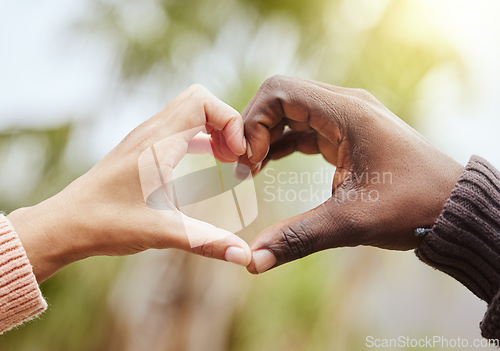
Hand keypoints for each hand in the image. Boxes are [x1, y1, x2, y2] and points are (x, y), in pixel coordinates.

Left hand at [8, 84, 250, 282]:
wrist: (63, 225)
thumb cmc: (106, 224)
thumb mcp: (162, 232)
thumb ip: (207, 242)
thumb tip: (244, 257)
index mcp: (157, 144)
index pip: (202, 102)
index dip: (229, 121)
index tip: (238, 155)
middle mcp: (150, 133)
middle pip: (198, 100)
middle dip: (225, 123)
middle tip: (236, 156)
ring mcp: (143, 138)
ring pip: (187, 112)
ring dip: (212, 129)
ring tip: (227, 160)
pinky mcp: (140, 150)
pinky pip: (177, 128)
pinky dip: (198, 138)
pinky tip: (206, 163)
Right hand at [238, 75, 463, 273]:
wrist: (452, 207)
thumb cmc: (412, 207)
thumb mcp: (350, 222)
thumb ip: (297, 238)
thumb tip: (252, 261)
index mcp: (346, 112)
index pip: (279, 91)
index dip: (252, 121)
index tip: (246, 160)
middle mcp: (345, 105)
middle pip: (281, 97)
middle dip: (254, 128)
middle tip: (242, 166)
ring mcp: (347, 117)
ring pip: (291, 111)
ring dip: (266, 135)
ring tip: (248, 169)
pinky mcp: (348, 133)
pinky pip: (304, 127)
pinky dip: (281, 142)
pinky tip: (265, 165)